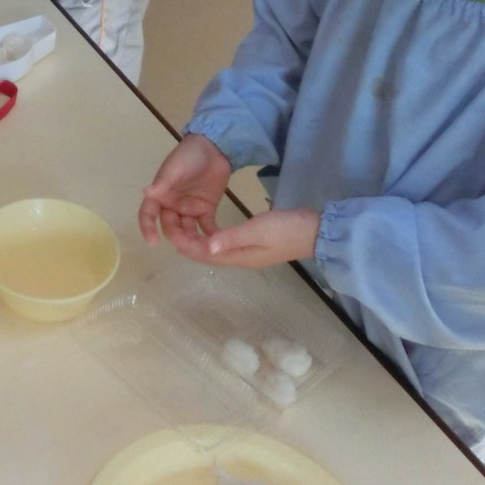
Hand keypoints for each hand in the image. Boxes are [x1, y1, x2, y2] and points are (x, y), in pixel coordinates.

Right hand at [139, 133, 232, 254]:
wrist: (214, 148)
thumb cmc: (189, 155)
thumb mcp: (175, 168)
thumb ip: (163, 182)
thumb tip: (145, 192)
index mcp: (161, 195)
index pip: (148, 214)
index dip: (147, 227)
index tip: (153, 242)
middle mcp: (172, 205)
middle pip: (170, 227)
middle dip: (176, 237)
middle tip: (189, 246)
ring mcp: (189, 209)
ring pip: (187, 231)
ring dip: (193, 241)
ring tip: (203, 250)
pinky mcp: (206, 210)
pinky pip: (206, 227)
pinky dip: (210, 236)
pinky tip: (217, 245)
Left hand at [173, 208, 320, 268]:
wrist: (315, 232)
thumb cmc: (286, 229)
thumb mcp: (257, 230)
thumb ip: (231, 238)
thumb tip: (205, 247)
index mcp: (238, 257)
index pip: (203, 254)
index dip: (184, 243)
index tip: (168, 230)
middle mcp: (239, 259)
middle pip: (206, 255)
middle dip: (187, 242)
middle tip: (170, 225)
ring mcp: (247, 253)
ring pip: (215, 250)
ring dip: (198, 241)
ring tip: (182, 225)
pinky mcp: (253, 245)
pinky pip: (225, 245)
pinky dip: (212, 238)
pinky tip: (207, 229)